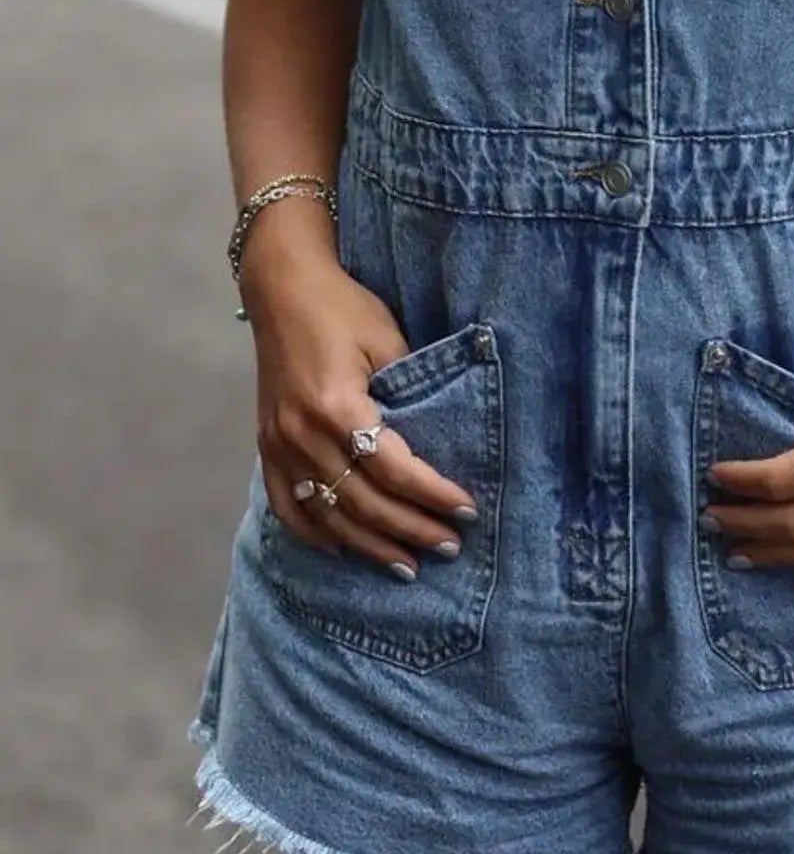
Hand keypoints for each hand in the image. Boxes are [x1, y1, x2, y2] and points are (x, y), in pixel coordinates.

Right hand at [244, 240, 476, 579]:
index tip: (467, 510)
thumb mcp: (386, 338)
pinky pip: (288, 506)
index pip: (394, 468)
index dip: (433, 494)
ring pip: (327, 514)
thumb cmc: (344, 307)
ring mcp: (278, 444)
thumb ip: (410, 389)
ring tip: (408, 565)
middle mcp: (302, 432)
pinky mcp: (267, 446)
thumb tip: (442, 440)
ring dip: (370, 545)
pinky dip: (317, 533)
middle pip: (363, 501)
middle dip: (411, 529)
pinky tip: (344, 550)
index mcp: (336, 404)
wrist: (284, 288)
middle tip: (449, 546)